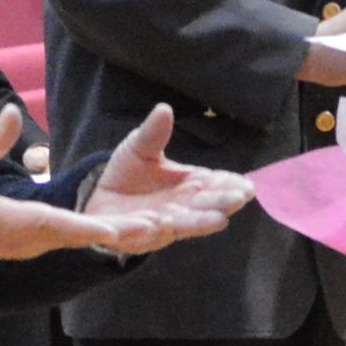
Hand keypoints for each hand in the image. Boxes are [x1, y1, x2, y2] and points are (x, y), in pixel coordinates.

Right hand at [0, 103, 236, 263]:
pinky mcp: (45, 239)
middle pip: (82, 237)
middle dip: (121, 234)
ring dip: (125, 236)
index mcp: (7, 222)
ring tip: (168, 227)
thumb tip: (7, 111)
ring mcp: (39, 242)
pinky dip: (113, 235)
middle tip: (161, 228)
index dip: (84, 228)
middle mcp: (30, 238)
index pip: (50, 224)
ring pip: (88, 240)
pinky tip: (146, 227)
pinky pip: (83, 237)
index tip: (113, 230)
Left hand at [79, 104, 255, 249]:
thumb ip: (153, 133)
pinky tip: (157, 225)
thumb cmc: (128, 175)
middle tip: (239, 198)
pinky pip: (144, 234)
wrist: (99, 198)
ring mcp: (163, 225)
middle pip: (206, 206)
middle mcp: (182, 208)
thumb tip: (164, 108)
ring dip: (200, 222)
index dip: (232, 186)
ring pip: (184, 225)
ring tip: (219, 219)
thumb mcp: (139, 148)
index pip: (216, 185)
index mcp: (190, 186)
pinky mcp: (137, 237)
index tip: (247, 185)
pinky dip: (150, 230)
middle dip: (222, 203)